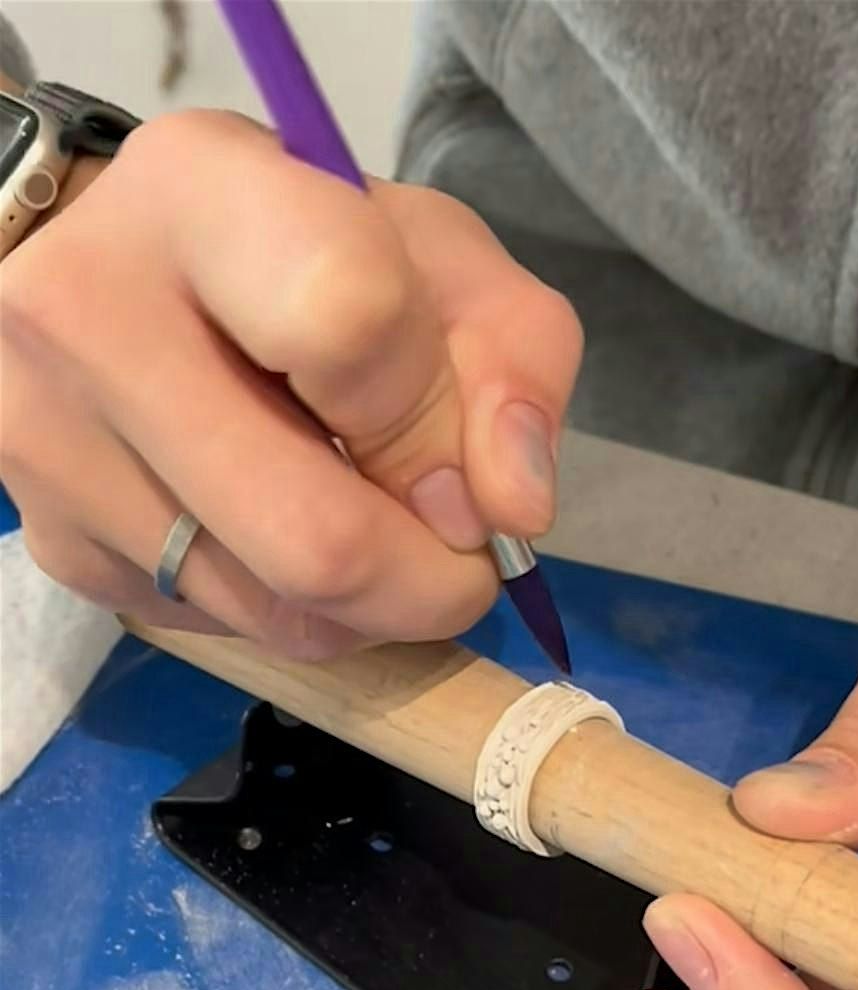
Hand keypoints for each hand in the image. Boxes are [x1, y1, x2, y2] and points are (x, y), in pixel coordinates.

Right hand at [0, 111, 581, 654]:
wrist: (113, 276)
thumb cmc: (293, 250)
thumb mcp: (435, 258)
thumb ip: (512, 358)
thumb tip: (513, 510)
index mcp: (199, 195)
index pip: (351, 325)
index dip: (440, 424)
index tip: (465, 459)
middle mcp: (88, 316)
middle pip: (316, 540)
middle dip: (432, 581)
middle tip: (455, 552)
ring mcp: (52, 447)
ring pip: (283, 618)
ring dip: (373, 607)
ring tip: (372, 529)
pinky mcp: (59, 548)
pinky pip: (233, 635)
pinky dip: (301, 613)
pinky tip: (288, 537)